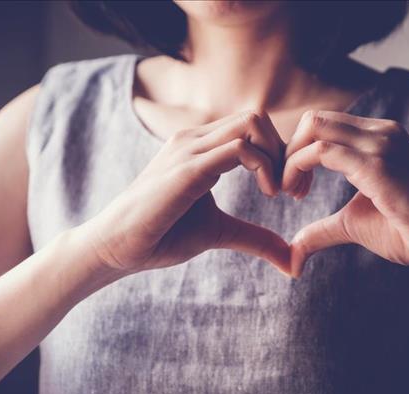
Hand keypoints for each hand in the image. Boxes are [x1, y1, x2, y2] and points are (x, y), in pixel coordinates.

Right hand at [79, 110, 289, 278]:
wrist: (116, 247)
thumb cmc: (162, 235)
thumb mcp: (220, 232)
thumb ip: (255, 238)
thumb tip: (291, 260)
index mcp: (201, 147)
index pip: (253, 128)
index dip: (281, 154)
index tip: (291, 190)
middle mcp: (195, 139)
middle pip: (257, 118)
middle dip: (286, 151)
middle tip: (292, 190)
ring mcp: (189, 149)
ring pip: (251, 123)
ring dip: (278, 156)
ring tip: (279, 191)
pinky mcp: (187, 169)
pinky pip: (238, 149)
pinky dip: (264, 167)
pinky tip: (267, 194)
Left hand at [283, 110, 408, 276]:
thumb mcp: (354, 224)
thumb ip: (322, 229)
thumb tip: (293, 252)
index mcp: (378, 137)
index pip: (324, 125)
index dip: (298, 152)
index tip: (293, 188)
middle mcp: (381, 132)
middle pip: (314, 120)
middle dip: (289, 151)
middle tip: (286, 188)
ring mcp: (382, 144)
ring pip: (315, 128)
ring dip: (290, 160)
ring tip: (291, 193)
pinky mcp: (379, 165)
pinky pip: (323, 152)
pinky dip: (298, 167)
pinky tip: (298, 194)